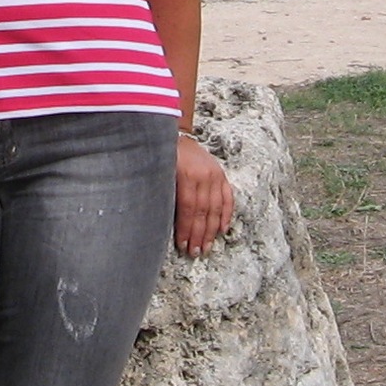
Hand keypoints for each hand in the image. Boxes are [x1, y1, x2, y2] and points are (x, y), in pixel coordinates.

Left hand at [173, 133, 234, 256]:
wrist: (173, 133)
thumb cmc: (161, 155)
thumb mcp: (158, 172)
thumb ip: (164, 194)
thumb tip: (162, 222)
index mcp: (186, 174)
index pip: (188, 209)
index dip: (186, 229)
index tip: (183, 245)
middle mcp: (203, 175)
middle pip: (203, 211)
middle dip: (199, 235)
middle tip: (195, 252)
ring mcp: (215, 174)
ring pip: (216, 208)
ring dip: (211, 230)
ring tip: (206, 247)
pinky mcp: (221, 173)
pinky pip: (227, 197)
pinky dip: (226, 214)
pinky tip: (222, 229)